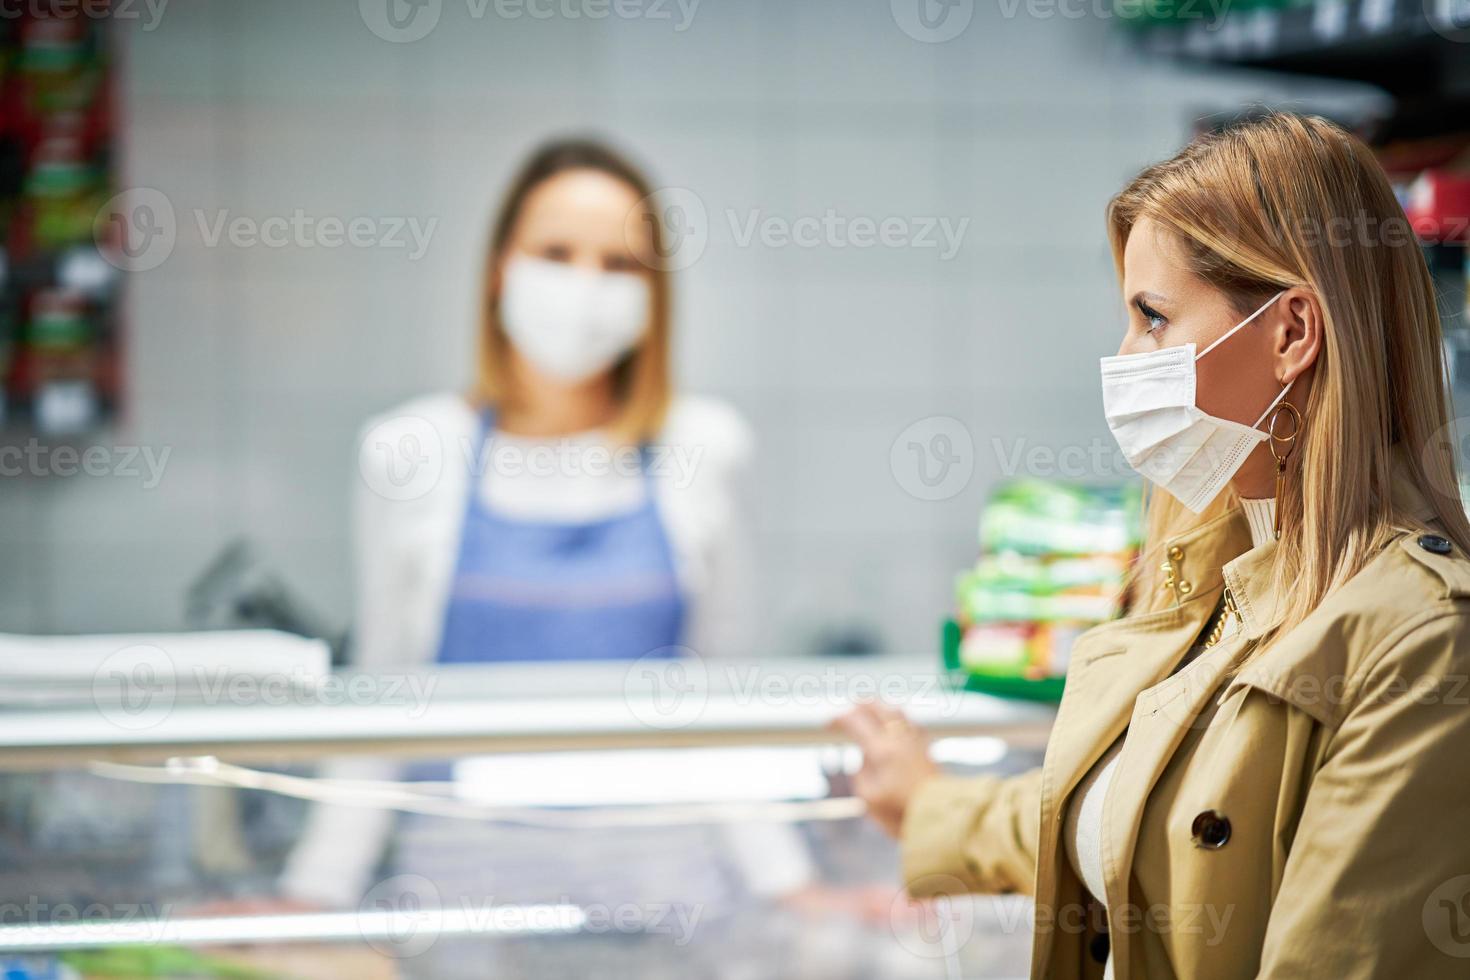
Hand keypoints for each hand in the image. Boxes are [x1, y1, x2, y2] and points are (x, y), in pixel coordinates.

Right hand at [829, 701, 938, 837]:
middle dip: (861, 704)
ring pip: (896, 711)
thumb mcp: (869, 800)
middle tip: (850, 707)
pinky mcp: (928, 748)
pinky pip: (910, 722)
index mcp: (881, 751)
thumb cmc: (903, 814)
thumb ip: (861, 774)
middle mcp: (899, 739)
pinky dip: (898, 717)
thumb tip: (864, 758)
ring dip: (881, 706)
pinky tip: (897, 724)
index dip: (839, 719)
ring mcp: (915, 741)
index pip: (855, 722)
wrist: (941, 818)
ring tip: (872, 709)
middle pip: (878, 707)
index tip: (828, 724)